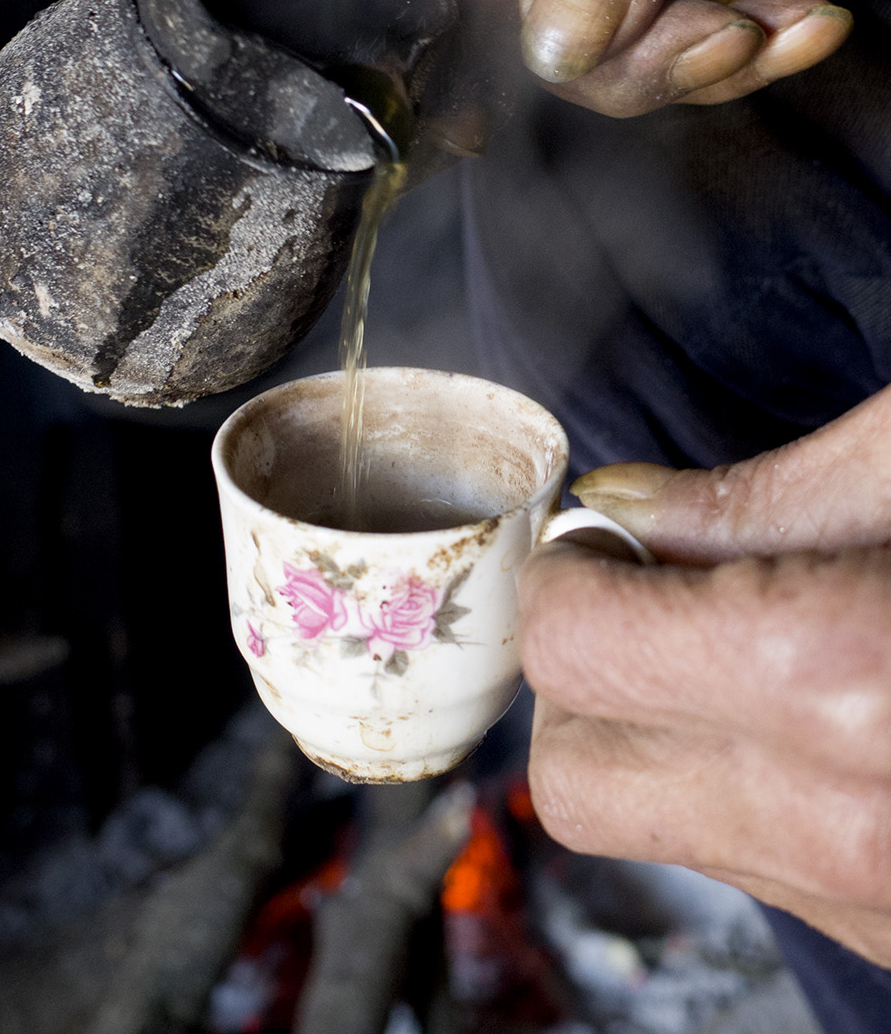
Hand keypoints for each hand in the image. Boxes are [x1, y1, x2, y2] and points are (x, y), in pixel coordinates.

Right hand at [383, 0, 890, 114]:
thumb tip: (556, 38)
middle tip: (724, 34)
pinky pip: (622, 70)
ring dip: (677, 65)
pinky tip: (779, 23)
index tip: (561, 59)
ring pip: (561, 62)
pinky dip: (708, 68)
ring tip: (764, 25)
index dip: (473, 12)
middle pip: (490, 11)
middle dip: (616, 49)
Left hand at [518, 381, 890, 966]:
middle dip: (577, 672)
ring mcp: (866, 898)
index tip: (599, 539)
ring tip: (728, 648)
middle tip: (642, 594)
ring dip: (644, 733)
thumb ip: (765, 496)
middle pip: (571, 773)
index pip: (576, 647)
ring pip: (641, 832)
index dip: (567, 574)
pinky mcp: (885, 930)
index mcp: (839, 675)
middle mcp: (839, 820)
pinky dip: (723, 787)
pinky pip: (736, 867)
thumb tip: (625, 507)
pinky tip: (795, 715)